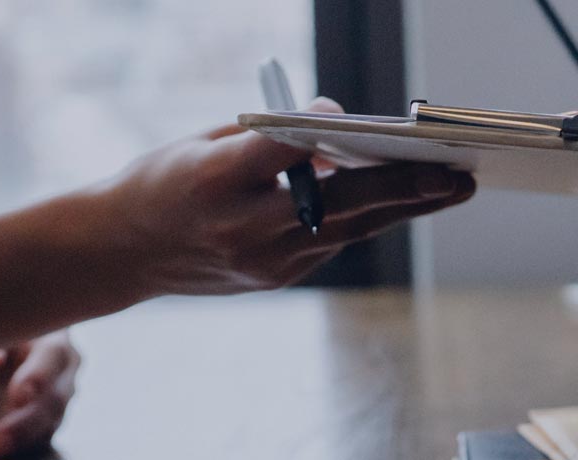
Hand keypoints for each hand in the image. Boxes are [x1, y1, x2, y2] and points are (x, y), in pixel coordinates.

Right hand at [95, 97, 476, 295]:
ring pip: (347, 230)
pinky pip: (332, 243)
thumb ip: (270, 136)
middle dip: (402, 189)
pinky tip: (402, 200)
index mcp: (211, 180)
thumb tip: (340, 127)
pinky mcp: (277, 279)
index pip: (279, 151)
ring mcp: (261, 261)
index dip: (318, 132)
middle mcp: (240, 227)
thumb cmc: (166, 180)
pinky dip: (364, 219)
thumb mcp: (205, 141)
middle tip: (455, 176)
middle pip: (335, 204)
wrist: (122, 252)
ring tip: (450, 188)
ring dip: (402, 208)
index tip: (352, 117)